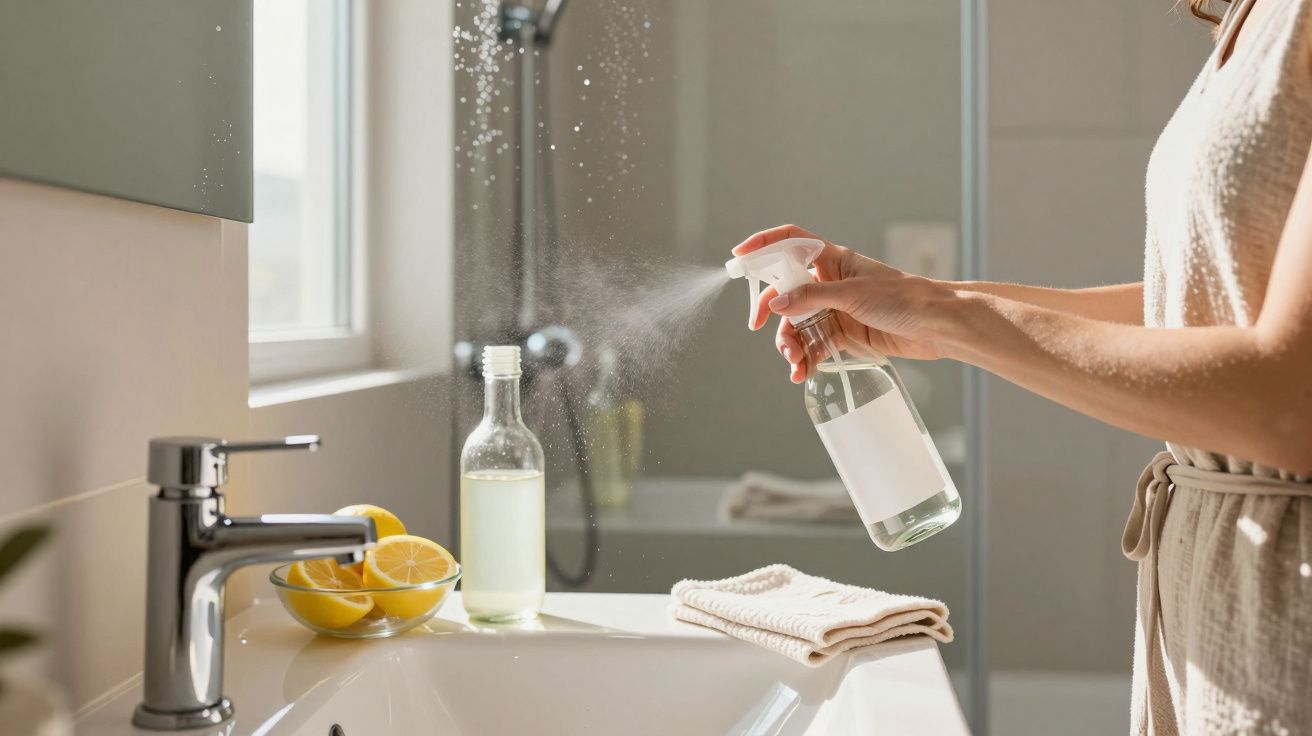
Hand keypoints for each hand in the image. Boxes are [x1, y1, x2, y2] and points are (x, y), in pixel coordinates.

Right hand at [733, 224, 953, 382]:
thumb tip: (776, 304)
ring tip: (794, 362)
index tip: (738, 257)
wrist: (937, 326)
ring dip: (789, 343)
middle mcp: (829, 282)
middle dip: (772, 312)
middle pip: (786, 291)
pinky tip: (802, 372)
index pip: (790, 242)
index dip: (763, 245)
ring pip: (796, 323)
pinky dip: (804, 358)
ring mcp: (834, 309)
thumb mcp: (853, 295)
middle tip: (758, 327)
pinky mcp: (842, 334)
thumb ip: (812, 298)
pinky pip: (812, 344)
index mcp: (832, 260)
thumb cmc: (904, 298)